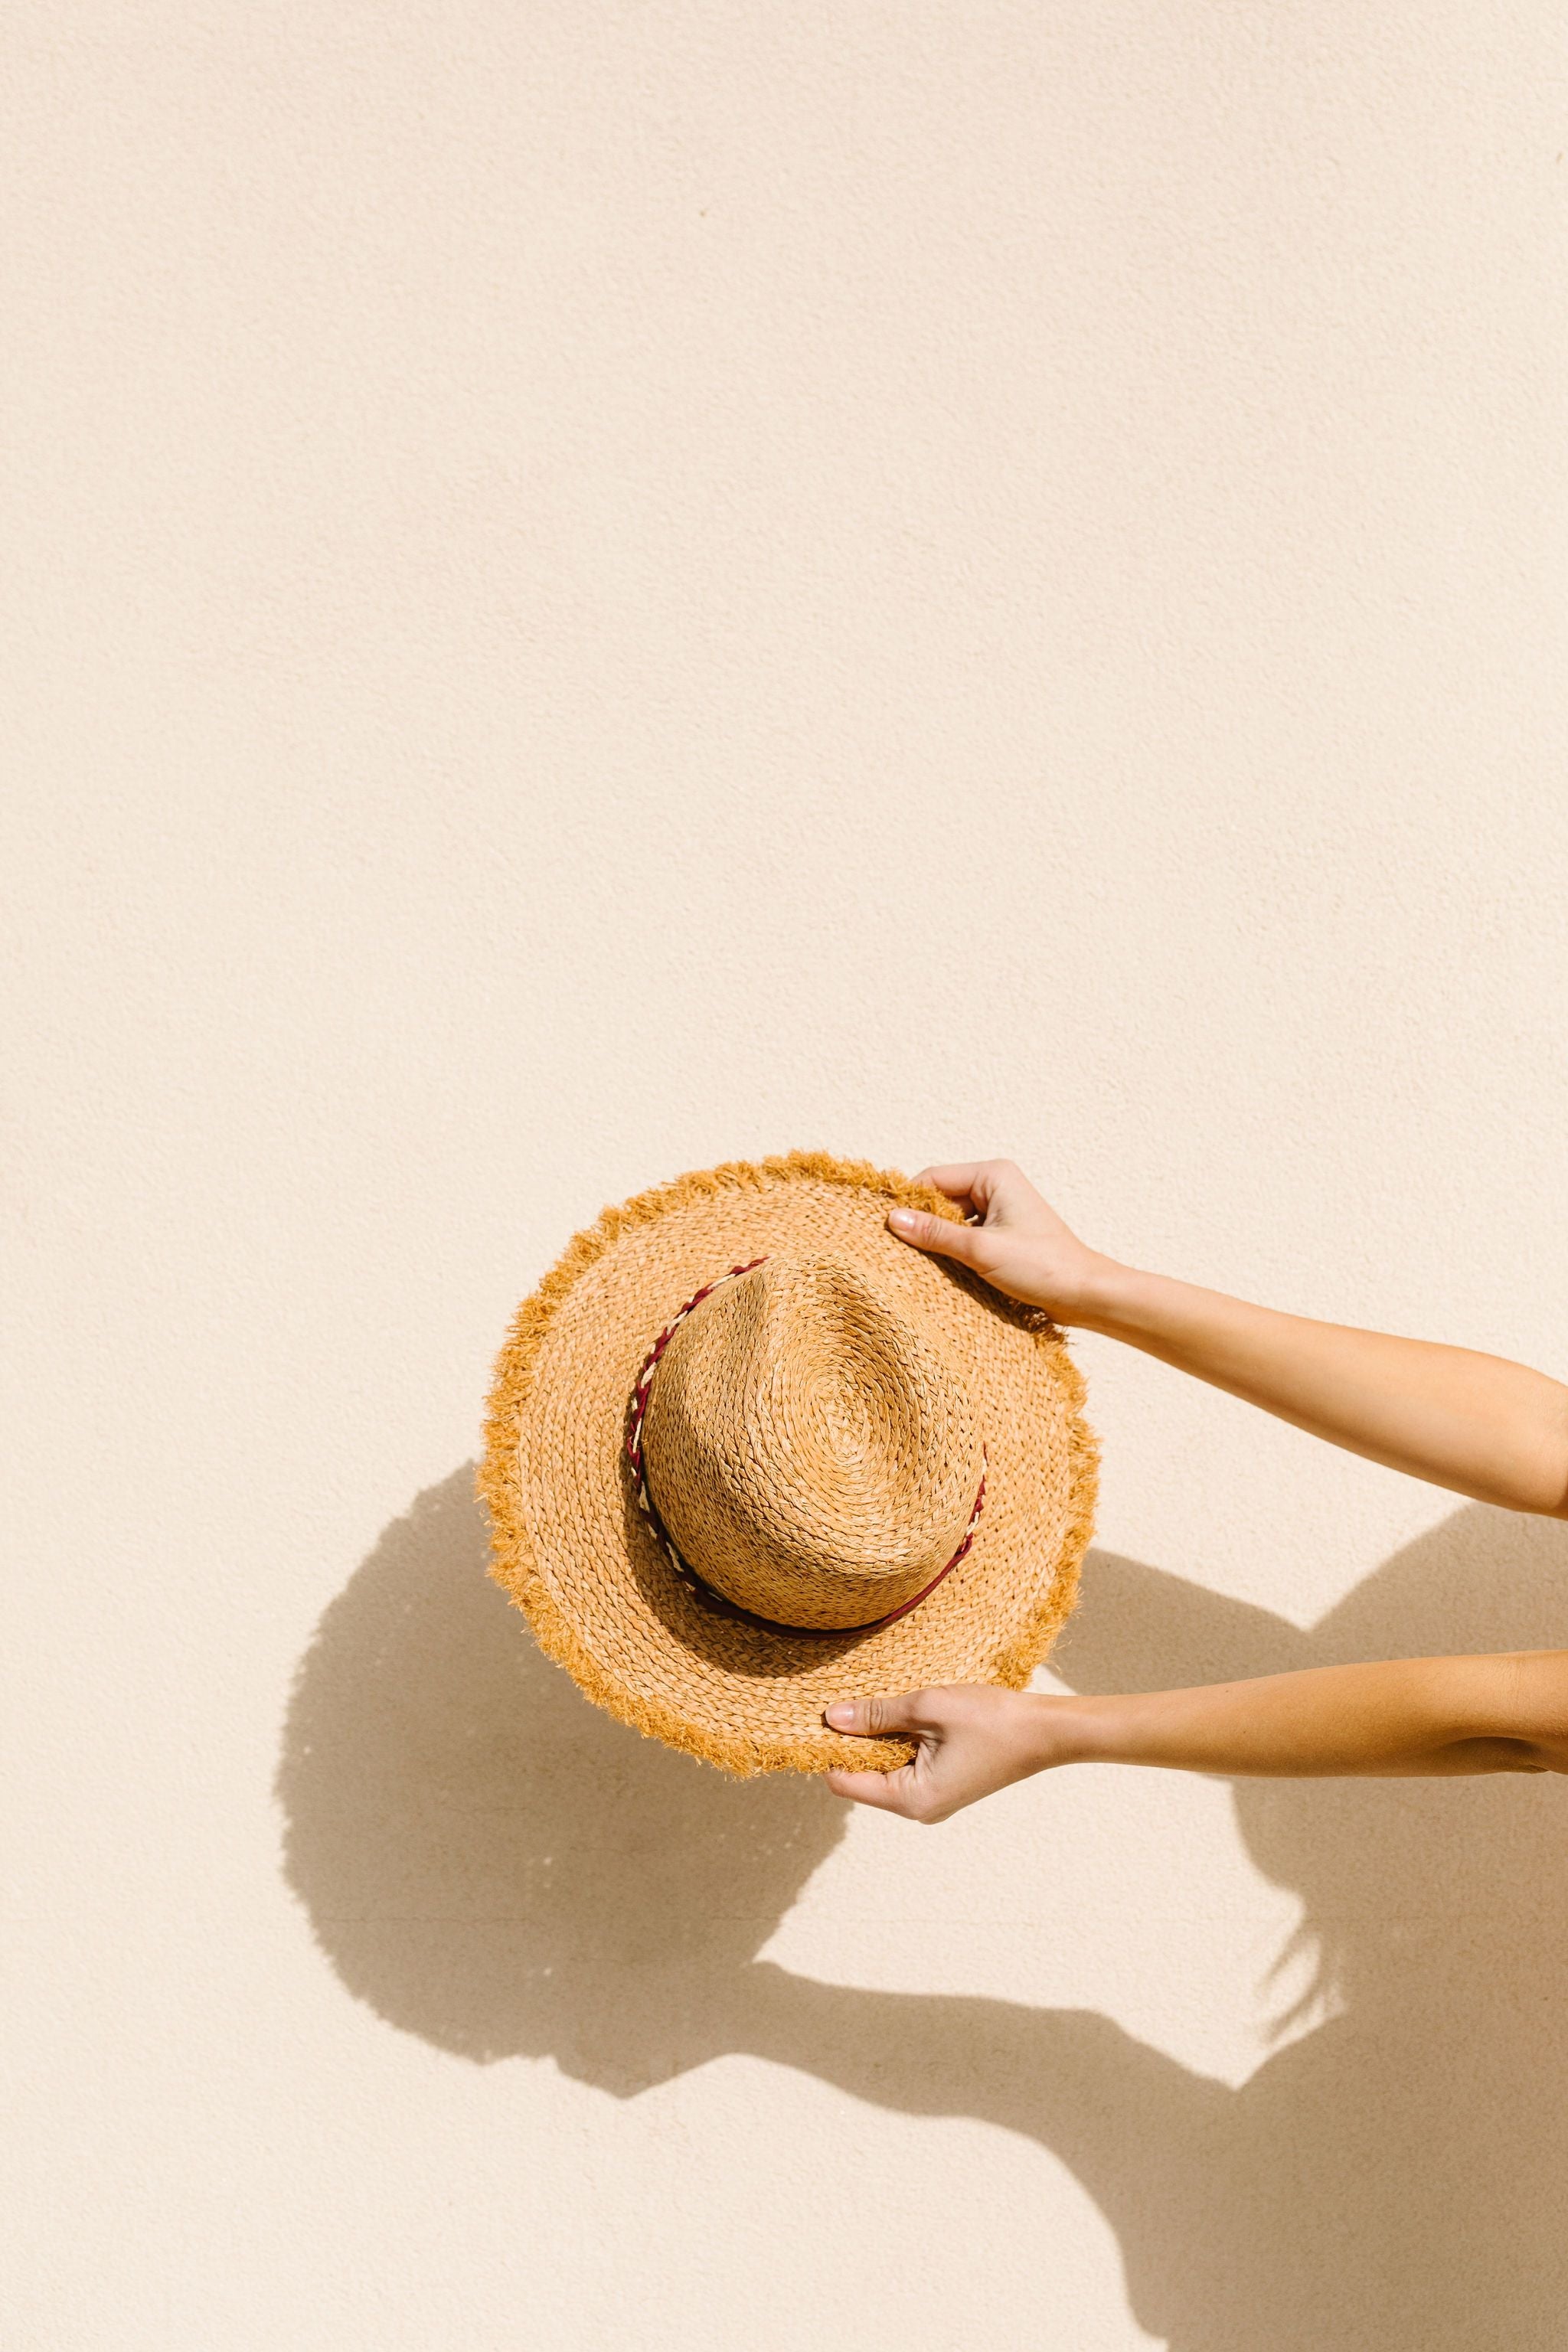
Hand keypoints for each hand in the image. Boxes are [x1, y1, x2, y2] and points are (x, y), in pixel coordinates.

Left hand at [821, 1684, 1074, 1821]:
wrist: (1046, 1731)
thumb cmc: (991, 1720)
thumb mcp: (927, 1708)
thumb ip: (876, 1715)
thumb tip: (831, 1718)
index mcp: (911, 1799)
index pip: (844, 1782)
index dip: (830, 1749)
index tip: (822, 1714)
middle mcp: (918, 1809)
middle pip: (861, 1777)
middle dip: (853, 1741)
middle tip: (851, 1700)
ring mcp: (932, 1799)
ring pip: (884, 1769)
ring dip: (878, 1738)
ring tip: (883, 1704)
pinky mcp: (944, 1786)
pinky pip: (905, 1766)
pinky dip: (898, 1742)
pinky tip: (906, 1716)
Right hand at [889, 1159, 1116, 1324]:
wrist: (1084, 1293)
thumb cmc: (1041, 1266)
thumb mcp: (980, 1250)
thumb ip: (934, 1233)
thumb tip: (892, 1219)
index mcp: (993, 1175)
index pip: (934, 1179)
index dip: (909, 1203)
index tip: (885, 1228)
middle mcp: (997, 1185)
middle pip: (941, 1198)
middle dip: (923, 1223)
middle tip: (899, 1250)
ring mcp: (1001, 1209)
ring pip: (952, 1219)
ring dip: (939, 1240)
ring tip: (921, 1263)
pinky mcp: (1003, 1233)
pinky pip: (966, 1234)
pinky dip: (954, 1250)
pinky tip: (944, 1270)